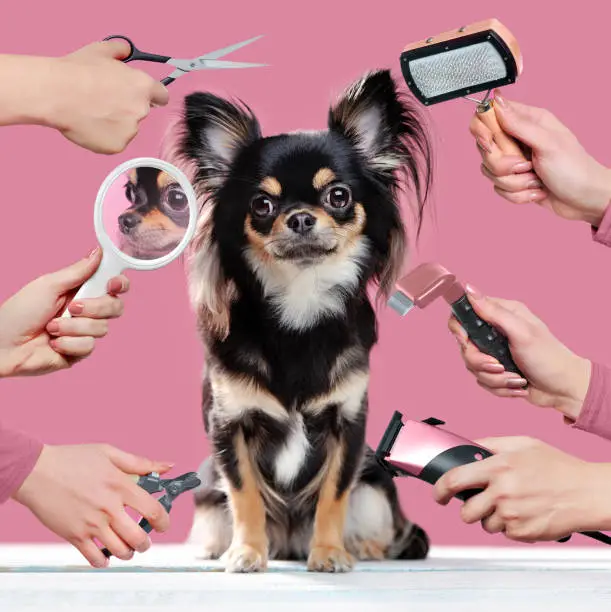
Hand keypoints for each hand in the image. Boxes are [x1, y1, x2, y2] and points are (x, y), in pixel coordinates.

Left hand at [0, 248, 128, 376]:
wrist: (2, 345)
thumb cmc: (18, 313)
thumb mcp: (48, 285)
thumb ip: (77, 272)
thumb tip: (97, 252)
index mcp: (81, 291)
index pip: (114, 286)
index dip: (120, 284)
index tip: (113, 284)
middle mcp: (87, 312)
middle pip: (116, 307)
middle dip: (96, 307)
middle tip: (72, 308)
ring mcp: (84, 333)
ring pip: (102, 328)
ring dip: (73, 328)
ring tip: (50, 328)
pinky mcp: (79, 352)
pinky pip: (89, 346)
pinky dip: (69, 343)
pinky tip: (53, 343)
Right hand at [12, 444, 172, 566]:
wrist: (37, 471)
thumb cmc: (73, 459)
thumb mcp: (109, 453)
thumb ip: (140, 463)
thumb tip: (167, 466)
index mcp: (121, 485)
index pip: (153, 510)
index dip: (163, 522)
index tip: (163, 525)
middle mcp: (109, 507)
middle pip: (138, 537)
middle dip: (146, 543)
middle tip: (144, 541)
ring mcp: (91, 523)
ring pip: (120, 550)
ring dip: (128, 553)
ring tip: (127, 548)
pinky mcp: (74, 535)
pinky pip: (95, 558)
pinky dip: (104, 561)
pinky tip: (106, 555)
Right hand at [45, 39, 168, 153]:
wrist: (57, 93)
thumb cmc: (77, 71)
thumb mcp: (100, 51)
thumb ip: (119, 49)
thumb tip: (126, 49)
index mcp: (143, 85)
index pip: (161, 96)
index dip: (151, 96)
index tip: (139, 96)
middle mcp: (142, 109)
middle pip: (141, 111)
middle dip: (127, 108)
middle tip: (104, 102)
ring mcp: (131, 130)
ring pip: (128, 128)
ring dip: (116, 123)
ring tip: (92, 112)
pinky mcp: (118, 145)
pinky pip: (115, 142)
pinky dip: (104, 137)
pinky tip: (88, 125)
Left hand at [434, 437, 610, 541]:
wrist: (588, 492)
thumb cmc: (558, 467)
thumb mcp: (522, 443)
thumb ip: (490, 444)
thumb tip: (466, 446)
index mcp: (498, 466)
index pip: (454, 479)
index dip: (439, 489)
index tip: (438, 494)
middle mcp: (502, 491)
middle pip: (466, 511)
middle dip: (469, 508)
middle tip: (482, 502)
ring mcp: (512, 514)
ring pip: (485, 524)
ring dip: (493, 517)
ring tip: (514, 504)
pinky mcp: (522, 532)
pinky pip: (504, 533)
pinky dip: (510, 526)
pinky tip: (525, 512)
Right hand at [449, 285, 590, 421]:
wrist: (564, 389)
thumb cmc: (548, 357)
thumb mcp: (521, 332)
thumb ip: (493, 312)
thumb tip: (468, 289)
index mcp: (501, 315)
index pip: (464, 314)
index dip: (459, 328)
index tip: (465, 340)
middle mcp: (495, 332)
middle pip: (465, 346)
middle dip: (481, 362)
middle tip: (499, 366)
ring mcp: (494, 352)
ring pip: (472, 367)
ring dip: (494, 378)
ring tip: (515, 379)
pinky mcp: (496, 371)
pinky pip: (482, 381)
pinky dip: (500, 387)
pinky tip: (517, 385)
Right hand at [470, 93, 610, 226]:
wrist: (584, 200)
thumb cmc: (574, 169)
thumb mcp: (548, 143)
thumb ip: (519, 124)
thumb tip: (496, 102)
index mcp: (528, 121)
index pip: (489, 115)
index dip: (482, 129)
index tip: (489, 143)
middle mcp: (518, 140)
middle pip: (485, 149)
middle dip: (502, 165)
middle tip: (525, 166)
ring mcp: (515, 161)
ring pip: (490, 172)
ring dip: (514, 182)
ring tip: (536, 181)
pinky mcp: (514, 181)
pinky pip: (498, 188)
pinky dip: (517, 194)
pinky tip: (536, 191)